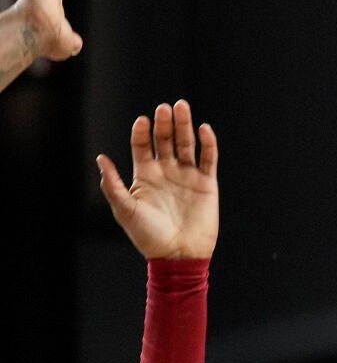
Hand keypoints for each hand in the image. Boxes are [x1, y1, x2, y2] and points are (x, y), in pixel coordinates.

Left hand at [97, 100, 219, 259]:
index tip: (142, 120)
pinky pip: (208, 159)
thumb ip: (113, 184)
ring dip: (185, 126)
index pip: (143, 146)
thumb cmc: (148, 236)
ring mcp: (187, 176)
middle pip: (165, 140)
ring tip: (182, 107)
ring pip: (186, 144)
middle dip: (164, 123)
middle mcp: (166, 172)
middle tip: (165, 108)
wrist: (178, 254)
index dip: (142, 132)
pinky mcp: (207, 184)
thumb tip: (101, 158)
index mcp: (145, 176)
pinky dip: (208, 144)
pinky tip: (204, 129)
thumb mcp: (124, 210)